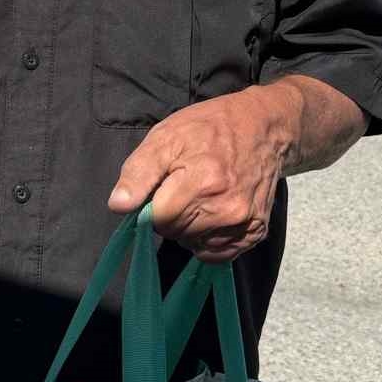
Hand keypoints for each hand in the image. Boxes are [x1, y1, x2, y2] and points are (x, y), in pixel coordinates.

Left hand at [107, 87, 297, 262]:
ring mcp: (244, 221)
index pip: (158, 219)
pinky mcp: (256, 230)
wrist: (262, 127)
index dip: (152, 206)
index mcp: (202, 180)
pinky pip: (219, 254)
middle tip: (182, 189)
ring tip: (198, 200)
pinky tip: (211, 216)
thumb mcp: (166, 137)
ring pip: (195, 244)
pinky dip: (208, 240)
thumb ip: (139, 172)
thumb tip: (119, 206)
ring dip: (189, 229)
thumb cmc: (209, 128)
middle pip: (176, 233)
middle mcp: (226, 207)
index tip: (162, 188)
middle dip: (170, 216)